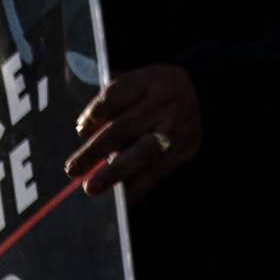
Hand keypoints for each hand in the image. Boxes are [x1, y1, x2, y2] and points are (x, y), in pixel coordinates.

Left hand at [71, 65, 205, 196]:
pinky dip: (137, 187)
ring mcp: (178, 128)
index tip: (81, 130)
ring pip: (144, 153)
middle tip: (73, 169)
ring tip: (92, 187)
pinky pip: (158, 172)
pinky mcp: (186, 149)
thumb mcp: (137, 82)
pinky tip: (119, 199)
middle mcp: (165, 103)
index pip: (115, 95)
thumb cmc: (156, 91)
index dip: (95, 114)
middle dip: (97, 149)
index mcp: (149, 81)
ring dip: (115, 173)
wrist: (206, 94)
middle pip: (126, 126)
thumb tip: (84, 131)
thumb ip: (111, 102)